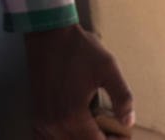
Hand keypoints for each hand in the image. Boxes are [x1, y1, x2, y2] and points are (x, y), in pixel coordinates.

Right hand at [24, 23, 133, 138]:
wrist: (49, 35)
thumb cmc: (80, 49)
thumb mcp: (108, 69)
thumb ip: (122, 97)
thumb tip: (128, 121)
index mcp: (73, 116)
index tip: (124, 134)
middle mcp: (54, 124)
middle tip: (114, 131)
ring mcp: (42, 121)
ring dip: (81, 139)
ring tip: (98, 129)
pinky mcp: (36, 115)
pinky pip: (46, 138)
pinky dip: (62, 137)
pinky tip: (75, 131)